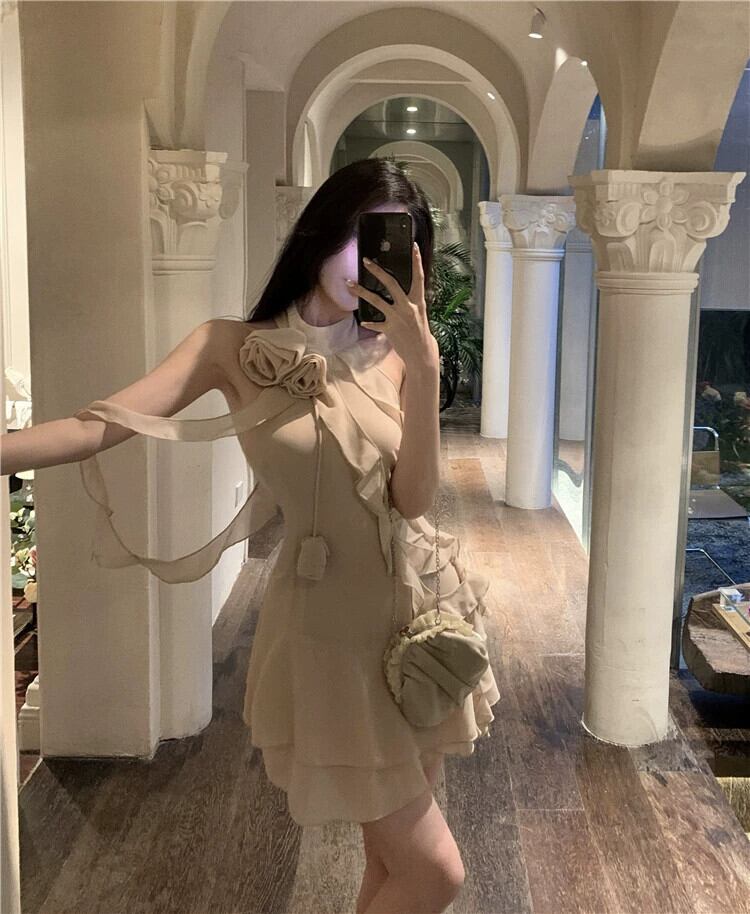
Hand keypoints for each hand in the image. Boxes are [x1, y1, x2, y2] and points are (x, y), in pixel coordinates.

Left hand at [346, 242, 438, 368]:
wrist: (421, 352)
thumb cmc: (420, 331)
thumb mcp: (419, 313)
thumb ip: (410, 301)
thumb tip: (399, 290)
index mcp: (418, 301)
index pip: (418, 277)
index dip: (417, 261)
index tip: (414, 246)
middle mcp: (407, 306)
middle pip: (391, 283)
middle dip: (377, 271)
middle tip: (365, 261)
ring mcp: (397, 317)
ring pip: (376, 300)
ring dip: (361, 292)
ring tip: (349, 284)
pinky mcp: (389, 329)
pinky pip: (375, 324)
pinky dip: (369, 322)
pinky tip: (362, 321)